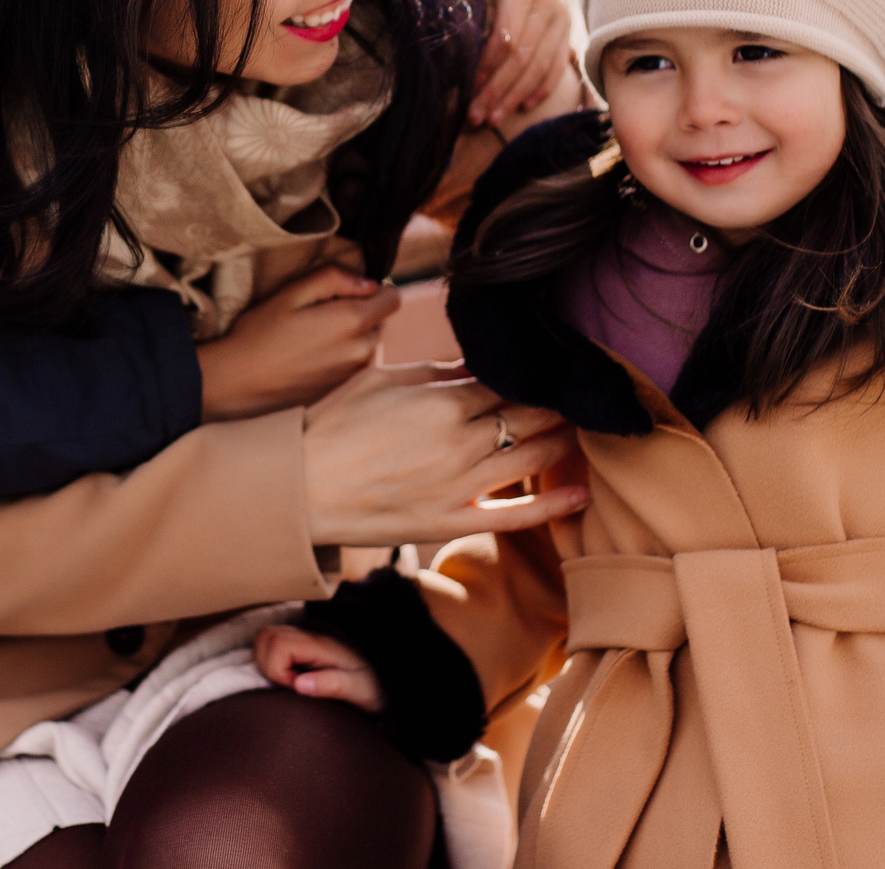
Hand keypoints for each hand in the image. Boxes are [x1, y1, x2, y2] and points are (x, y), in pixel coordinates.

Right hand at [198, 263, 397, 421]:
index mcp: (354, 322)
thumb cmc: (261, 333)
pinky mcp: (344, 393)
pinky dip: (341, 359)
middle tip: (319, 316)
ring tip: (312, 340)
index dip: (373, 289)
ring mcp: (355, 377)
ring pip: (368, 344)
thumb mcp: (292, 292)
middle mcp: (363, 352)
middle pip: (380, 322)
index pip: (394, 298)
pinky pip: (356, 367)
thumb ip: (335, 278)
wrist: (238, 383)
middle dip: (359, 313)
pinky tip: (311, 360)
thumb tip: (369, 282)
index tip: (345, 292)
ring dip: (351, 337)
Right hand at [254, 623, 382, 709]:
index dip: (276, 670)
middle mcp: (310, 637)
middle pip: (266, 635)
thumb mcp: (361, 691)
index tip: (296, 688)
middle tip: (290, 686)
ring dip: (269, 662)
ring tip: (292, 683)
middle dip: (267, 664)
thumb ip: (332, 685)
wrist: (396, 682)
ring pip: (267, 637)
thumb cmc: (378, 688)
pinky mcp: (307, 647)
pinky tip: (295, 679)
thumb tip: (298, 684)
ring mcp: (307, 640)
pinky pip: (277, 644)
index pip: (276, 643)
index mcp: (321, 645)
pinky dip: (275, 661)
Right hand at [300, 362, 587, 547]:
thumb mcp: (383, 380)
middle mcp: (462, 442)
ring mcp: (460, 486)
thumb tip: (476, 362)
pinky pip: (516, 516)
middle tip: (582, 395)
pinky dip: (553, 506)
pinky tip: (582, 494)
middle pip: (531, 416)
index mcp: (444, 401)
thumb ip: (436, 371)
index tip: (557, 368)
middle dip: (560, 404)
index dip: (536, 374)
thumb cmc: (332, 424)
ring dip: (564, 442)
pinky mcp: (451, 521)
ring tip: (585, 429)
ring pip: (532, 458)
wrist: (299, 486)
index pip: (509, 382)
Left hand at [459, 0, 576, 127]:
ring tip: (492, 119)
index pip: (505, 38)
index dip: (485, 68)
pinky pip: (558, 66)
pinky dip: (541, 88)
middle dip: (497, 91)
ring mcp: (561, 16)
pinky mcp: (568, 31)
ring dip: (515, 97)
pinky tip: (522, 108)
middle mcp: (548, 0)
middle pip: (523, 57)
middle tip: (475, 118)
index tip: (465, 91)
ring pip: (540, 66)